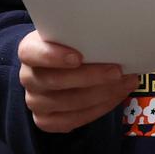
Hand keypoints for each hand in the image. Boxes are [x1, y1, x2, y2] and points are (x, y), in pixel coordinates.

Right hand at [18, 30, 138, 133]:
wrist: (58, 66)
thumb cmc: (69, 44)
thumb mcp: (70, 33)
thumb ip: (81, 33)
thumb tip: (113, 32)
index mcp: (29, 50)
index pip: (31, 53)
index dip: (53, 56)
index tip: (78, 57)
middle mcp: (28, 77)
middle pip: (56, 81)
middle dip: (91, 77)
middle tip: (117, 71)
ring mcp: (35, 102)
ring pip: (69, 103)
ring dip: (102, 93)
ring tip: (126, 82)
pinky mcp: (46, 121)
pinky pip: (73, 120)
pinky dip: (99, 108)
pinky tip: (116, 96)